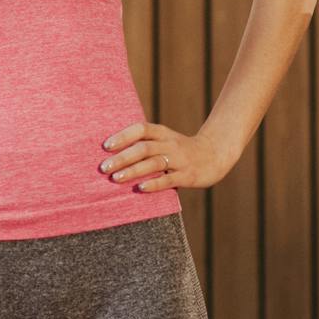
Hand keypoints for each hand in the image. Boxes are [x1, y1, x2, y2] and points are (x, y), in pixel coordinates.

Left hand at [99, 123, 233, 191]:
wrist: (215, 155)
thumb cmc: (182, 150)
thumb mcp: (165, 141)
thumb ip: (146, 144)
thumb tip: (113, 154)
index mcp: (163, 133)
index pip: (141, 129)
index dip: (123, 136)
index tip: (105, 146)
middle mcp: (170, 144)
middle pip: (144, 148)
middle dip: (122, 157)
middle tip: (103, 167)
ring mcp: (180, 160)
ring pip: (154, 163)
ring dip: (133, 170)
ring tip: (116, 178)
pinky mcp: (188, 175)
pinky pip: (169, 179)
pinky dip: (154, 183)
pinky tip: (140, 188)